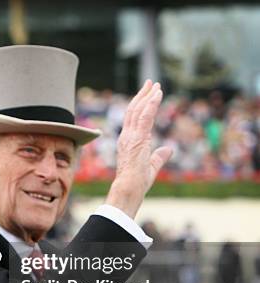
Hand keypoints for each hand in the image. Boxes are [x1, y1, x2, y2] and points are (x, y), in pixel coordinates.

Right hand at [106, 80, 172, 217]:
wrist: (129, 187)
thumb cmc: (137, 181)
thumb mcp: (152, 166)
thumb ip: (159, 156)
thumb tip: (168, 149)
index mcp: (128, 141)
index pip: (133, 119)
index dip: (140, 105)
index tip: (148, 94)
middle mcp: (127, 136)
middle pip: (133, 110)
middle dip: (142, 95)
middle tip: (150, 83)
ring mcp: (131, 136)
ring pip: (138, 110)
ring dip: (147, 95)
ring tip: (155, 84)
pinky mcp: (138, 137)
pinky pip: (145, 116)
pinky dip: (151, 104)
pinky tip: (157, 94)